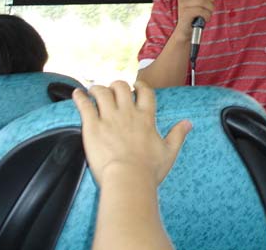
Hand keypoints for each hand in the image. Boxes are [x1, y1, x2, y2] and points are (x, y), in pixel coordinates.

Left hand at [73, 81, 190, 184]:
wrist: (128, 180)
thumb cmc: (148, 170)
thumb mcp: (169, 152)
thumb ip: (178, 135)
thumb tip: (188, 123)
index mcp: (145, 118)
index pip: (145, 92)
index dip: (140, 86)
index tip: (136, 86)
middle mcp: (127, 113)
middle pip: (121, 87)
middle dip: (116, 85)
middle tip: (113, 90)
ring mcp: (109, 118)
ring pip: (102, 92)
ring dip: (97, 88)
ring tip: (93, 90)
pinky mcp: (93, 126)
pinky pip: (85, 105)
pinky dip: (79, 97)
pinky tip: (76, 94)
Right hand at [173, 0, 216, 41]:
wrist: (185, 31)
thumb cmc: (194, 17)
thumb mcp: (202, 5)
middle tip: (211, 6)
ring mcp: (183, 4)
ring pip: (203, 1)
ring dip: (210, 8)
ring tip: (209, 13)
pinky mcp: (185, 13)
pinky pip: (201, 10)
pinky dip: (207, 15)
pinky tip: (206, 18)